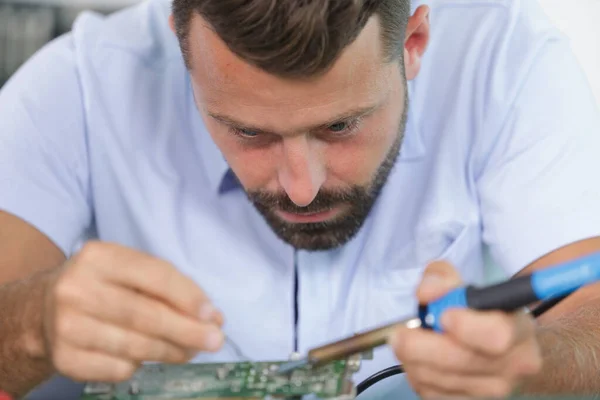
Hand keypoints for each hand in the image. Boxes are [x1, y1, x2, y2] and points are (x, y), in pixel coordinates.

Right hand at [42, 241, 223, 381]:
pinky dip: (139, 365)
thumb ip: (168, 288)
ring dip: (171, 351)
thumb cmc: (101, 286)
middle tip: (214, 341)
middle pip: (145, 315)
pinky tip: (145, 357)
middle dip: (186, 330)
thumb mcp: (127, 271)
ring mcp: (66, 325)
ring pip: (135, 346)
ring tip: (189, 351)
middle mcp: (77, 288)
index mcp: (98, 256)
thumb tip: (210, 317)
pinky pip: (117, 368)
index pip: (155, 276)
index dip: (188, 297)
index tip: (213, 315)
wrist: (41, 310)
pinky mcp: (64, 358)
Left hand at [389, 261, 542, 398]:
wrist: (500, 348)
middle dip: (421, 346)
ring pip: (441, 380)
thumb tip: (426, 292)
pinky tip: (418, 360)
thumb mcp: (462, 283)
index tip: (444, 316)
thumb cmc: (479, 312)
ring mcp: (494, 389)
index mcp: (518, 329)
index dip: (466, 327)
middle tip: (400, 334)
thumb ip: (441, 278)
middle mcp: (514, 365)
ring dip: (413, 361)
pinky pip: (433, 393)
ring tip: (407, 343)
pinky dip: (417, 375)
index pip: (497, 334)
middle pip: (462, 361)